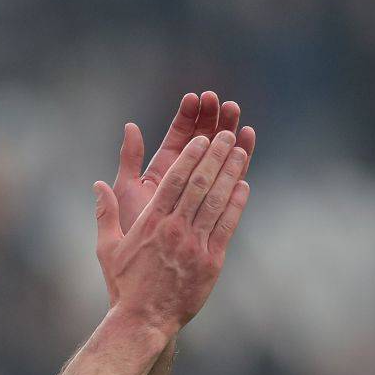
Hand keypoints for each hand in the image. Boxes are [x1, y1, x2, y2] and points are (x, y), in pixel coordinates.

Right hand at [93, 131, 251, 333]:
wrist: (144, 320)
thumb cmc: (125, 284)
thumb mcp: (108, 247)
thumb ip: (105, 213)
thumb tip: (98, 185)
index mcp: (151, 222)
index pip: (174, 180)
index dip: (191, 156)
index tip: (202, 139)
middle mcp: (174, 229)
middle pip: (199, 184)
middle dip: (215, 156)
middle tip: (227, 135)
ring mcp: (195, 245)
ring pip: (216, 201)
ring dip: (230, 173)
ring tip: (239, 152)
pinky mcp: (211, 262)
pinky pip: (226, 226)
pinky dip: (236, 204)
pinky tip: (243, 186)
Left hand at [113, 91, 255, 233]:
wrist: (148, 277)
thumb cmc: (133, 232)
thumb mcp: (128, 191)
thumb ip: (130, 159)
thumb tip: (131, 126)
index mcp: (162, 173)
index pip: (178, 137)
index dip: (187, 117)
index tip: (195, 97)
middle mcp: (184, 181)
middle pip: (202, 143)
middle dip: (212, 120)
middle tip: (224, 102)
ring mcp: (202, 195)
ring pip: (219, 159)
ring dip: (229, 135)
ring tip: (237, 113)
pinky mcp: (217, 212)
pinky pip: (230, 182)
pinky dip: (239, 163)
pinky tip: (246, 143)